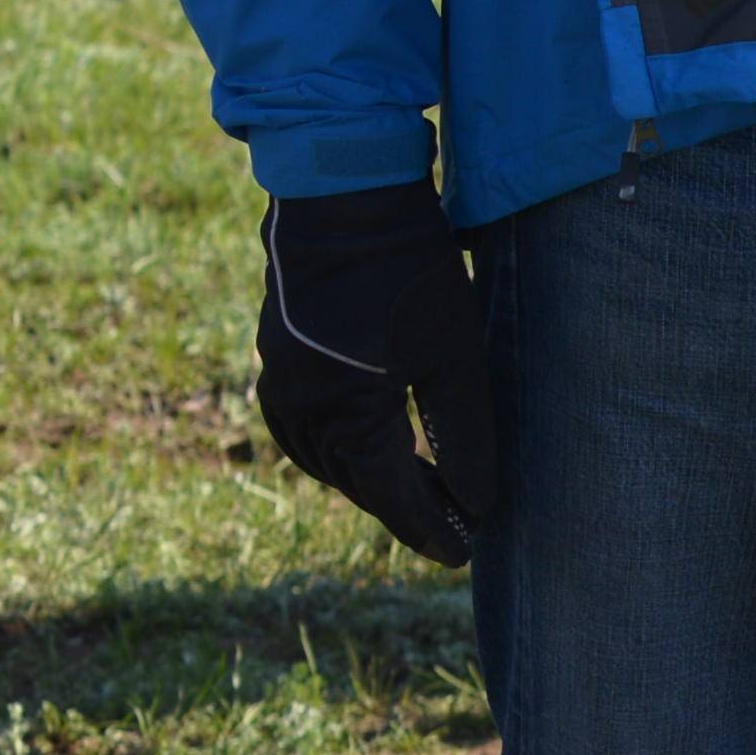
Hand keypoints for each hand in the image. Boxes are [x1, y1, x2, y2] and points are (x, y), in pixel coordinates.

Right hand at [256, 185, 498, 564]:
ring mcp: (279, 386)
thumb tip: (478, 502)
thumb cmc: (410, 273)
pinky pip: (306, 431)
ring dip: (371, 483)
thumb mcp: (455, 355)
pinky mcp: (277, 362)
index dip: (428, 527)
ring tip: (422, 496)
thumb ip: (464, 433)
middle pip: (356, 483)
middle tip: (453, 529)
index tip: (463, 553)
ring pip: (326, 461)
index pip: (390, 494)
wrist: (344, 202)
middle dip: (404, 510)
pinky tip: (371, 451)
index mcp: (345, 414)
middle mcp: (299, 410)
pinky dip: (342, 452)